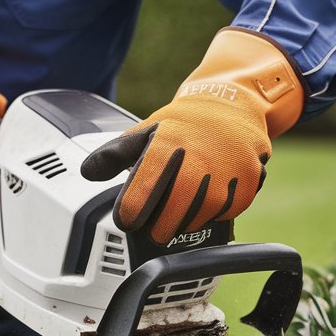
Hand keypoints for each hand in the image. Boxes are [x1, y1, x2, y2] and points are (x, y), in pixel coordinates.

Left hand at [81, 28, 303, 244]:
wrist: (233, 106)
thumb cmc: (185, 124)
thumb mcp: (146, 131)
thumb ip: (114, 154)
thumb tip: (87, 172)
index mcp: (166, 147)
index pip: (141, 192)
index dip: (130, 211)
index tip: (126, 220)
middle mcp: (197, 161)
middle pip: (172, 215)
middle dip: (159, 228)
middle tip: (155, 229)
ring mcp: (225, 174)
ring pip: (199, 218)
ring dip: (187, 220)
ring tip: (182, 208)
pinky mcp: (247, 183)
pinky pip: (226, 214)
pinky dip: (214, 212)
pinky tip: (208, 198)